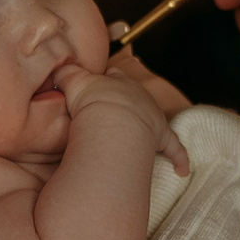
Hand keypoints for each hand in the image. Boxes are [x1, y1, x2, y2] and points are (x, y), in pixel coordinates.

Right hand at [56, 59, 190, 175]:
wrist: (111, 118)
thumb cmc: (92, 101)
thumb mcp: (73, 82)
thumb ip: (65, 74)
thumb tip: (58, 70)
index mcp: (118, 83)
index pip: (112, 76)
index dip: (105, 81)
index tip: (97, 87)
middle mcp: (138, 97)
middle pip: (134, 94)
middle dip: (126, 101)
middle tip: (112, 112)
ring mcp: (153, 118)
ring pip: (154, 118)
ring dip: (148, 126)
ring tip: (139, 137)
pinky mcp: (162, 139)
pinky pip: (174, 149)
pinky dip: (179, 158)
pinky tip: (181, 170)